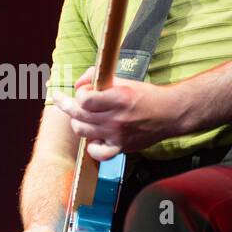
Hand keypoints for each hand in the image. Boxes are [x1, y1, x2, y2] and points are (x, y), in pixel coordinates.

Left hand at [52, 66, 181, 160]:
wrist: (170, 113)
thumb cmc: (147, 96)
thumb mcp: (124, 80)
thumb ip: (98, 78)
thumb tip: (78, 84)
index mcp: (118, 98)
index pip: (84, 99)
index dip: (79, 93)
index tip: (83, 91)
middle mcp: (116, 118)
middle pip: (78, 114)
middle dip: (66, 104)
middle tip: (62, 99)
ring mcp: (117, 135)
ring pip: (81, 131)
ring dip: (77, 121)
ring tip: (80, 116)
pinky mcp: (121, 147)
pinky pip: (97, 153)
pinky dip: (91, 146)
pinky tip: (93, 137)